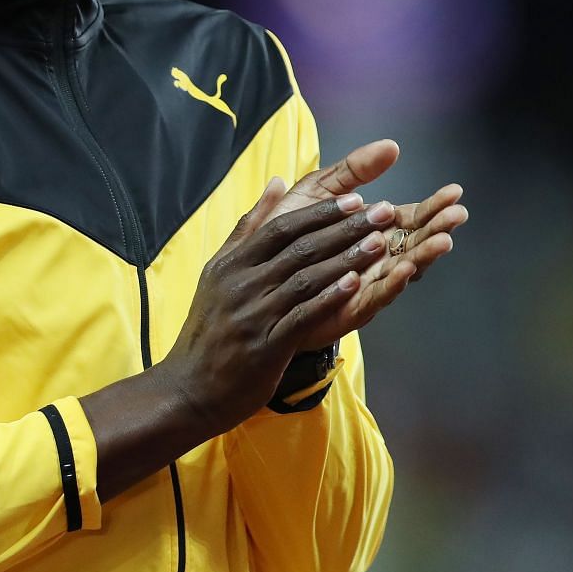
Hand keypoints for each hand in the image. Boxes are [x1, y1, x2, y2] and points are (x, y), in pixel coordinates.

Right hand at [159, 180, 396, 435]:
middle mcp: (241, 284)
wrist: (190, 387)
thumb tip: (277, 184)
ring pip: (306, 279)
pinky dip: (331, 297)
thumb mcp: (217, 272)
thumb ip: (247, 229)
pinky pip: (304, 315)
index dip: (320, 213)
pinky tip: (357, 284)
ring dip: (347, 259)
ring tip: (379, 244)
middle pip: (300, 248)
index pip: (280, 228)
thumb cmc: (209, 330)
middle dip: (345, 229)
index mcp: (231, 264)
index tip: (355, 200)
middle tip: (382, 215)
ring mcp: (254, 314)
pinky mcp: (266, 344)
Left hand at [254, 139, 468, 344]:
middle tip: (458, 213)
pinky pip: (376, 296)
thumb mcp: (319, 191)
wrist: (255, 278)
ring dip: (424, 255)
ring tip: (443, 241)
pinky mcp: (351, 306)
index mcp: (372, 230)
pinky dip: (393, 283)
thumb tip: (392, 145)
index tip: (454, 191)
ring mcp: (368, 283)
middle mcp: (376, 257)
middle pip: (416, 242)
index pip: (411, 217)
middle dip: (438, 227)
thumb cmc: (288, 235)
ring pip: (404, 269)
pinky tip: (405, 270)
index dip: (433, 205)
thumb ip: (353, 170)